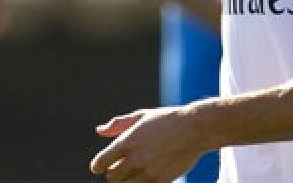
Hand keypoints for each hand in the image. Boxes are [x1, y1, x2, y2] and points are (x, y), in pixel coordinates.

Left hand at [90, 107, 206, 181]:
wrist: (194, 129)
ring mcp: (148, 172)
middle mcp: (135, 159)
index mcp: (126, 142)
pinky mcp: (161, 181)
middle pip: (112, 178)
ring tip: (135, 172)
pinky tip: (148, 174)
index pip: (100, 163)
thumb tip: (99, 131)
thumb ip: (118, 124)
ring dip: (128, 180)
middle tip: (122, 168)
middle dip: (114, 173)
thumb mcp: (141, 116)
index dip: (98, 166)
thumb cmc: (166, 120)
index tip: (101, 166)